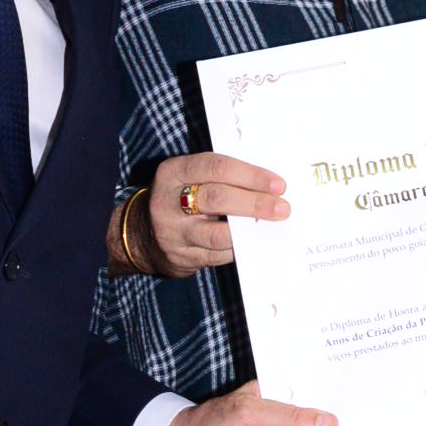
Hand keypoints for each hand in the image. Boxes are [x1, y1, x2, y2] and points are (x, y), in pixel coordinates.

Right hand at [139, 152, 290, 275]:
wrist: (143, 236)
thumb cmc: (179, 199)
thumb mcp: (189, 178)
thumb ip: (220, 176)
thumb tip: (267, 184)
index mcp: (173, 172)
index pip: (215, 167)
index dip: (250, 175)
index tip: (277, 184)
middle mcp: (168, 201)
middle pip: (217, 199)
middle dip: (254, 203)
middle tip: (282, 208)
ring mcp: (173, 233)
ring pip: (218, 233)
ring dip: (249, 231)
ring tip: (271, 226)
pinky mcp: (182, 258)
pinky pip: (218, 256)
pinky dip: (240, 249)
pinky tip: (255, 243)